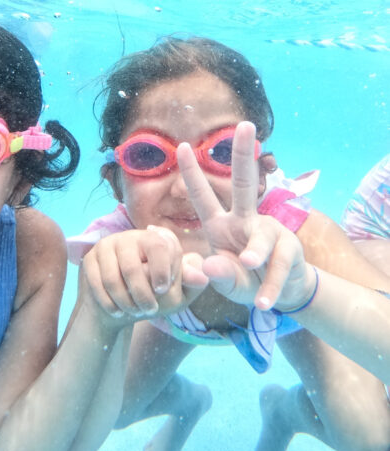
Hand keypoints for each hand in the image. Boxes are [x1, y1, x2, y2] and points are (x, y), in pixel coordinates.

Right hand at [80, 226, 208, 328]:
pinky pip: (97, 284)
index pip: (161, 246)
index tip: (163, 290)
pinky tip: (117, 311)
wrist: (119, 309)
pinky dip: (109, 303)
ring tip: (134, 312)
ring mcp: (106, 246)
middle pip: (133, 267)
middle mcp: (129, 237)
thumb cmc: (152, 297)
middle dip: (142, 295)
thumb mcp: (176, 294)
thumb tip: (201, 277)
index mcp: (155, 238)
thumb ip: (190, 284)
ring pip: (113, 278)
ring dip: (125, 301)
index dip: (163, 272)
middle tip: (150, 310)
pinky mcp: (89, 260)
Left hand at [177, 121, 315, 310]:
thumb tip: (209, 266)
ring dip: (254, 251)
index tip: (184, 146)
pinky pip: (278, 267)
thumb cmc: (244, 281)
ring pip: (262, 236)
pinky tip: (263, 302)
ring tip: (248, 264)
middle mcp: (245, 221)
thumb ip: (215, 276)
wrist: (278, 296)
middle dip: (243, 155)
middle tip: (245, 125)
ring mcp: (269, 232)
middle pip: (244, 184)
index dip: (193, 173)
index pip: (204, 197)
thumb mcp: (225, 282)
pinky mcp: (290, 250)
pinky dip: (269, 287)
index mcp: (221, 225)